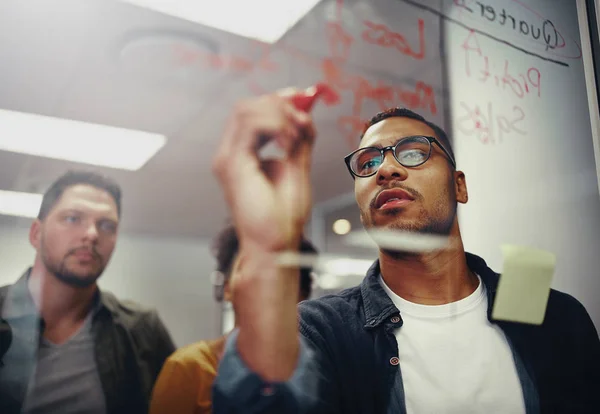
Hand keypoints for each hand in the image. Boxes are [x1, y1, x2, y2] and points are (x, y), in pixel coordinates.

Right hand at [212, 89, 315, 253]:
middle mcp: (229, 153)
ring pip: (246, 110)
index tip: (303, 97)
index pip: (252, 113)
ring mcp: (227, 158)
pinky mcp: (232, 164)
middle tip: (305, 118)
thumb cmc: (284, 217)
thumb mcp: (297, 168)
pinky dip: (276, 126)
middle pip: (247, 106)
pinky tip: (291, 142)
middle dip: (279, 104)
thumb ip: (299, 140)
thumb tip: (306, 114)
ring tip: (298, 136)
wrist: (275, 245)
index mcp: (241, 154)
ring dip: (279, 115)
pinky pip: (251, 125)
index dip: (277, 100)